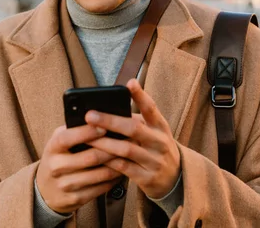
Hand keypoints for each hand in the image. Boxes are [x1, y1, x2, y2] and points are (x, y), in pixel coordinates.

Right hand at [36, 125, 122, 213]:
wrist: (46, 189)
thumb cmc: (59, 157)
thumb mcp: (60, 141)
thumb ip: (75, 129)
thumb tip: (100, 117)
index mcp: (53, 148)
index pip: (68, 138)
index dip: (87, 132)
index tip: (104, 126)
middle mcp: (56, 167)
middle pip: (91, 157)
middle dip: (113, 148)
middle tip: (129, 140)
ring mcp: (66, 185)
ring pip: (100, 174)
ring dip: (119, 164)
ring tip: (130, 154)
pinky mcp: (76, 199)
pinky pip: (102, 187)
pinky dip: (115, 178)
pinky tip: (122, 170)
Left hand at [85, 79, 180, 198]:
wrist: (174, 177)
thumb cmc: (156, 147)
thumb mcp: (154, 132)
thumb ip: (136, 121)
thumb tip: (107, 109)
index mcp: (161, 126)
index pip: (152, 108)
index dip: (141, 95)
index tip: (130, 83)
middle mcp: (160, 142)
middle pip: (134, 128)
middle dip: (110, 121)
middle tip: (89, 115)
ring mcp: (154, 160)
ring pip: (126, 149)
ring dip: (103, 143)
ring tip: (86, 137)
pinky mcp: (147, 177)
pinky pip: (124, 168)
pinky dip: (108, 162)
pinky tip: (95, 156)